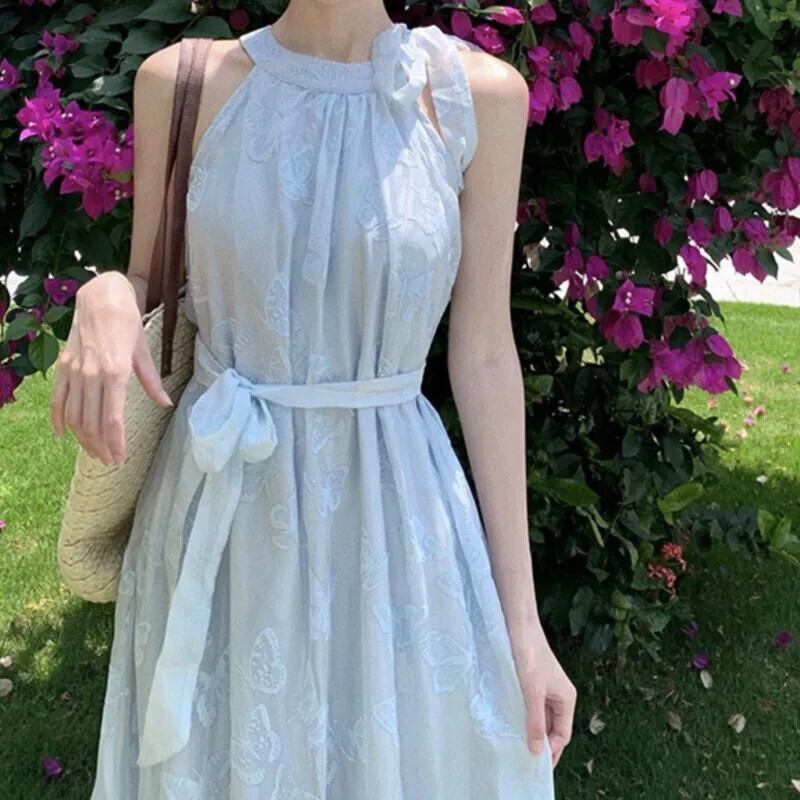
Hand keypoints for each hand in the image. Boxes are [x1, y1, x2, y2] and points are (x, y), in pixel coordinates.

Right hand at [50, 270, 173, 464]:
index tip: (120, 458)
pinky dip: (58, 419)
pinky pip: (57, 398)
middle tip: (109, 461)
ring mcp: (74, 371)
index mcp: (116, 372)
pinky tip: (63, 435)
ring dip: (82, 438)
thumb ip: (152, 381)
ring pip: (74, 415)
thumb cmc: (127, 322)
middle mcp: (92, 375)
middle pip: (92, 422)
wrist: (101, 296)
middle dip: (100, 446)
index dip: (115, 442)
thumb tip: (165, 404)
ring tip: (93, 452)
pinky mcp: (63, 366)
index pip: (112, 419)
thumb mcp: (143, 352)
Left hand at [509, 619, 576, 768]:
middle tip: (523, 758)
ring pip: (541, 716)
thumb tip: (537, 751)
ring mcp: (547, 687)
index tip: (536, 767)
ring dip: (531, 729)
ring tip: (516, 744)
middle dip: (541, 742)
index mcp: (567, 699)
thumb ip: (534, 721)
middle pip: (553, 727)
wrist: (519, 625)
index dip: (552, 751)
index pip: (562, 734)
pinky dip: (525, 715)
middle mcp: (560, 695)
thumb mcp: (532, 692)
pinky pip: (532, 705)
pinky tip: (512, 721)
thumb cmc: (529, 656)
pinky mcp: (533, 680)